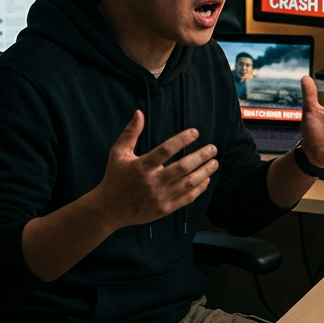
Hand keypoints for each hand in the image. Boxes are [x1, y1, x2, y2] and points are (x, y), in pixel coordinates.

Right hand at [91, 111, 217, 229]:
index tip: (196, 132)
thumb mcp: (118, 153)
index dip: (182, 140)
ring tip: (214, 162)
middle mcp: (152, 182)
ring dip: (204, 172)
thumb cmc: (114, 178)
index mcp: (141, 166)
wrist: (108, 210)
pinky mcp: (164, 209)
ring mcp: (159, 197)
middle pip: (183, 167)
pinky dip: (199, 188)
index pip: (166, 150)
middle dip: (201, 156)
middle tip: (213, 148)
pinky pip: (187, 198)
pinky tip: (206, 179)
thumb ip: (130, 133)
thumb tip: (139, 112)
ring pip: (188, 183)